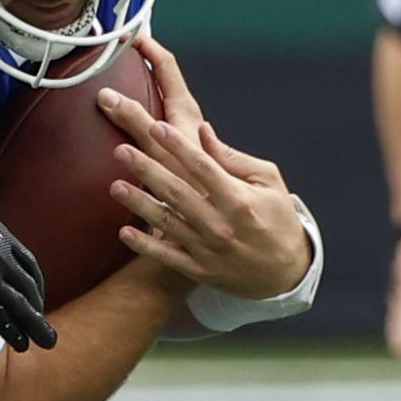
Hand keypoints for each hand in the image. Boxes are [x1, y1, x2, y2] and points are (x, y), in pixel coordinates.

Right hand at [0, 189, 57, 349]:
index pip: (29, 264)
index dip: (34, 284)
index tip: (36, 296)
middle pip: (29, 288)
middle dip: (38, 308)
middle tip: (42, 323)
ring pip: (21, 306)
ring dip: (35, 326)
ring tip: (47, 341)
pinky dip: (13, 333)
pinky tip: (21, 343)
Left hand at [104, 36, 313, 300]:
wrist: (286, 273)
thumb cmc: (278, 220)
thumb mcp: (269, 182)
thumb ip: (234, 158)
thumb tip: (202, 132)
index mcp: (239, 199)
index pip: (202, 167)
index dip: (178, 145)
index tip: (156, 127)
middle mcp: (221, 225)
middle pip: (178, 192)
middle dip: (148, 170)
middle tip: (121, 151)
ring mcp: (209, 250)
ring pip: (167, 223)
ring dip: (139, 204)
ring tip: (115, 185)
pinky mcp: (200, 270)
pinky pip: (168, 257)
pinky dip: (146, 246)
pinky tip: (125, 232)